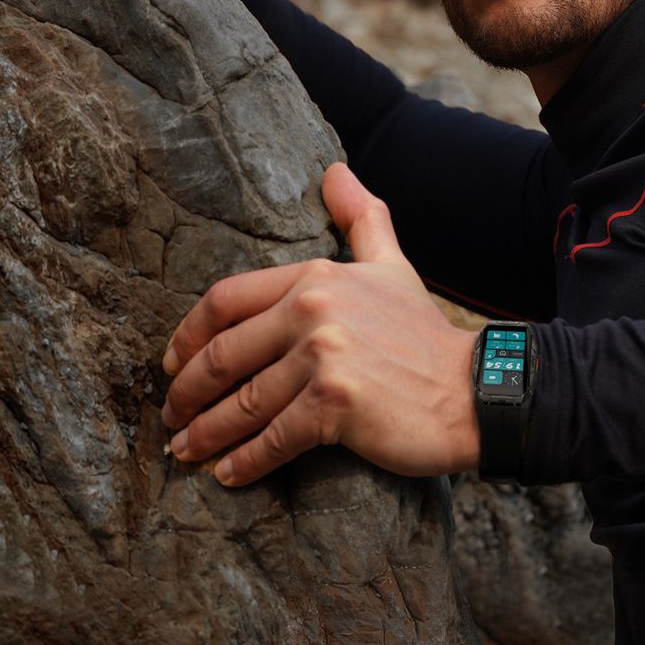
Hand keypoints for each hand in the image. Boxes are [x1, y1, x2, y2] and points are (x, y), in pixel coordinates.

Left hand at [160, 163, 480, 485]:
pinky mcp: (334, 406)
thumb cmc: (425, 334)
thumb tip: (335, 171)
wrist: (473, 391)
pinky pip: (272, 438)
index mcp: (314, 277)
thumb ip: (362, 218)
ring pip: (242, 403)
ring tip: (187, 450)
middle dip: (186, 391)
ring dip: (206, 433)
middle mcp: (313, 311)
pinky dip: (244, 462)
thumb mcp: (392, 264)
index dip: (188, 335)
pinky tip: (227, 474)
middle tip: (170, 416)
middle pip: (224, 355)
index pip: (226, 300)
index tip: (171, 363)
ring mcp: (323, 358)